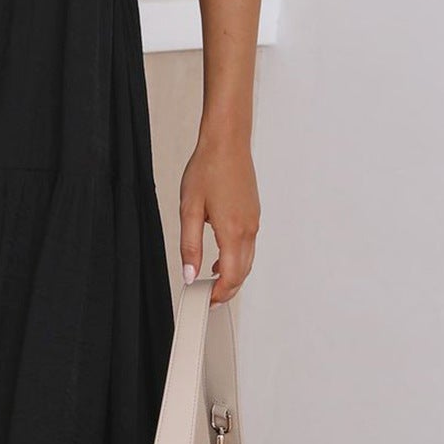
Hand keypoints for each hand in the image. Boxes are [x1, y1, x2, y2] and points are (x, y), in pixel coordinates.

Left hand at [178, 127, 258, 302]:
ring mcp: (254, 221)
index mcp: (233, 231)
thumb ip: (190, 246)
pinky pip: (248, 246)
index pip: (230, 276)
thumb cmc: (208, 169)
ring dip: (232, 276)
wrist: (227, 142)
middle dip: (227, 290)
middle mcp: (249, 229)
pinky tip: (219, 257)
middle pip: (242, 273)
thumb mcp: (189, 209)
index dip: (218, 294)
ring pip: (247, 261)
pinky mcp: (254, 214)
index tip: (204, 301)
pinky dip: (236, 259)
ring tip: (211, 282)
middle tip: (207, 298)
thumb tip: (190, 274)